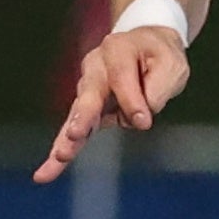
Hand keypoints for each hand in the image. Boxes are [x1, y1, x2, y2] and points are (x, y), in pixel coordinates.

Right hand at [37, 25, 189, 181]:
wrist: (146, 46)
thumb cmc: (159, 56)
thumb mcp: (171, 65)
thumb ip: (158, 88)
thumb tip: (139, 118)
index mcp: (117, 49)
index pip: (121, 77)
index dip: (132, 100)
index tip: (144, 121)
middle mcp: (96, 67)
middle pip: (88, 94)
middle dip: (83, 116)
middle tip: (76, 134)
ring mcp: (87, 88)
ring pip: (76, 116)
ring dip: (68, 137)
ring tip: (60, 157)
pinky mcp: (86, 109)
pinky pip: (73, 131)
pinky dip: (62, 149)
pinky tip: (46, 172)